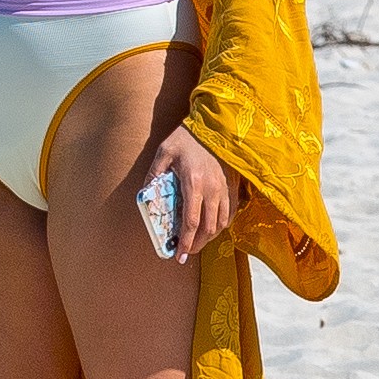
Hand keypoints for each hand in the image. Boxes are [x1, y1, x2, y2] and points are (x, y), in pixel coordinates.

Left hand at [136, 125, 238, 259]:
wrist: (214, 123)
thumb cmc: (187, 137)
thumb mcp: (163, 152)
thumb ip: (154, 174)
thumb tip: (145, 195)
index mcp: (194, 183)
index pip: (191, 222)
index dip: (186, 242)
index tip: (179, 255)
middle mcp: (212, 189)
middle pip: (208, 228)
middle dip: (198, 245)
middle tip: (186, 253)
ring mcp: (225, 188)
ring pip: (222, 223)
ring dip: (210, 237)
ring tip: (198, 241)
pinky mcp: (233, 185)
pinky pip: (231, 212)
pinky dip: (222, 224)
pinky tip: (212, 226)